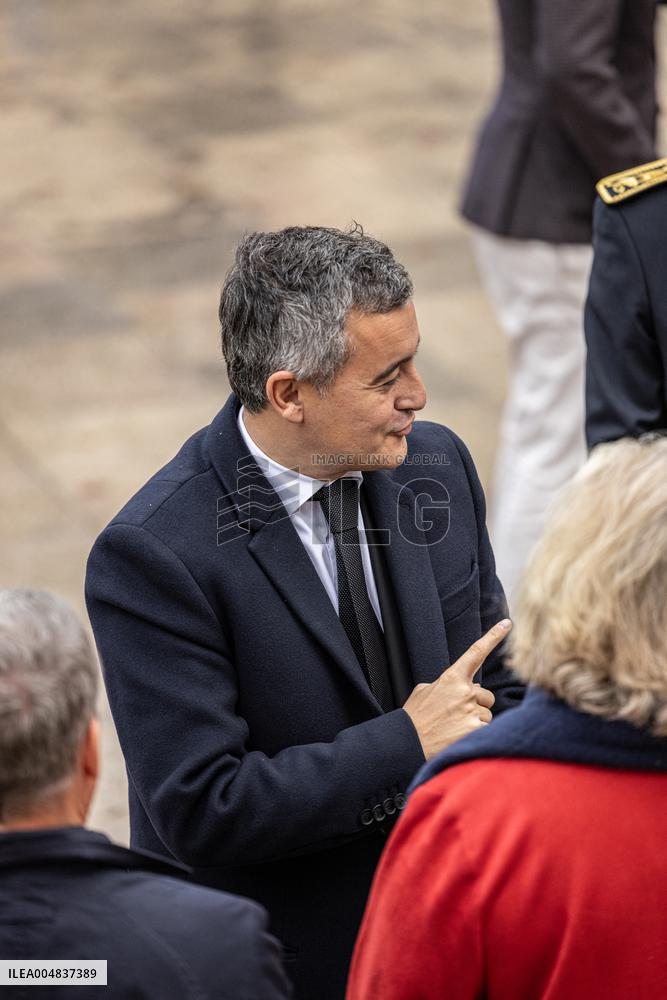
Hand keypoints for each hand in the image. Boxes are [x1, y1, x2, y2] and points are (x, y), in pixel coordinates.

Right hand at [402, 619, 511, 759]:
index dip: (493, 636)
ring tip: (454, 728)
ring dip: (475, 721)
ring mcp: (471, 711)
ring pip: (487, 715)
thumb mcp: (424, 691)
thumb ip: (445, 684)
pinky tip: (459, 737)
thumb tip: (457, 686)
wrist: (408, 743)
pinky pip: (486, 730)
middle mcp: (465, 691)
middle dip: (476, 705)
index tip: (507, 623)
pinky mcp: (475, 730)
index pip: (476, 652)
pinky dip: (475, 734)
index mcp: (452, 678)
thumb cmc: (415, 717)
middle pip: (486, 696)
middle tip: (455, 714)